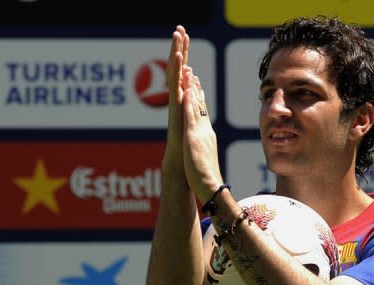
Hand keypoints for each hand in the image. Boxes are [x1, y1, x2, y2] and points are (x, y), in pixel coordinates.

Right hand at [165, 25, 189, 156]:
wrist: (181, 166)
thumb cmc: (189, 151)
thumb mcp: (196, 130)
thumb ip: (196, 117)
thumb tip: (198, 111)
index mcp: (186, 104)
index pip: (186, 78)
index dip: (186, 60)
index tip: (185, 43)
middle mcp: (179, 101)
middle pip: (179, 71)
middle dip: (180, 50)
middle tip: (179, 30)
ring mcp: (176, 104)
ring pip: (175, 75)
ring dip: (177, 54)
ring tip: (177, 36)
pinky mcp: (175, 108)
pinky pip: (176, 84)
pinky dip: (178, 71)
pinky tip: (179, 57)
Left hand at [181, 66, 223, 201]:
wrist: (210, 186)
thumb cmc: (206, 180)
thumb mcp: (204, 163)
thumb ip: (204, 156)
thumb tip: (205, 159)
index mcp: (206, 137)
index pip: (203, 115)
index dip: (200, 101)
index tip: (197, 89)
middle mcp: (205, 131)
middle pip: (201, 106)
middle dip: (196, 89)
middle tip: (193, 73)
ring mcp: (200, 132)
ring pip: (196, 106)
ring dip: (192, 88)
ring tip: (189, 72)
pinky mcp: (193, 135)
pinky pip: (191, 114)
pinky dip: (190, 100)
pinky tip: (186, 89)